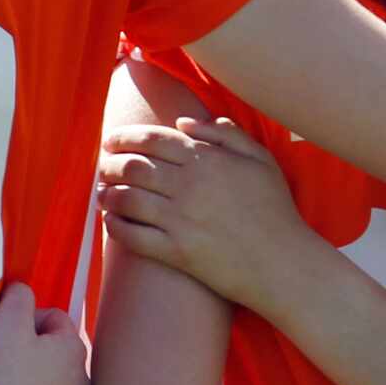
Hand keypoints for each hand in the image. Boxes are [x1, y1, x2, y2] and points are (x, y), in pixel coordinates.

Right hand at [0, 281, 88, 384]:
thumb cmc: (6, 378)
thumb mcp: (7, 326)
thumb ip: (17, 299)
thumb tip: (22, 289)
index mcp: (75, 349)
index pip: (55, 319)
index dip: (27, 320)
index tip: (6, 334)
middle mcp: (85, 381)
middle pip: (58, 355)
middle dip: (34, 355)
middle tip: (4, 364)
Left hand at [98, 116, 309, 312]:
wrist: (283, 262)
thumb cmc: (275, 209)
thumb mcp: (260, 160)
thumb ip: (225, 134)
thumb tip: (184, 122)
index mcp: (207, 160)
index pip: (153, 140)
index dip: (125, 138)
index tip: (111, 140)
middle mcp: (188, 187)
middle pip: (133, 167)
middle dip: (110, 164)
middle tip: (102, 166)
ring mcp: (180, 221)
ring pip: (127, 199)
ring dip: (107, 194)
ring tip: (102, 193)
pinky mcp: (176, 252)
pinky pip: (133, 236)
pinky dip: (115, 226)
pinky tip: (109, 221)